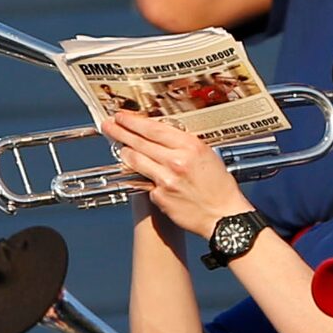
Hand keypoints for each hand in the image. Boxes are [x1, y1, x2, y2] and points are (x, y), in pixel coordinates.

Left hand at [105, 110, 251, 237]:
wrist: (224, 216)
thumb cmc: (219, 187)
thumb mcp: (207, 154)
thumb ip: (183, 143)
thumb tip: (161, 135)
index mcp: (190, 146)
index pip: (153, 128)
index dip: (132, 121)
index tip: (121, 117)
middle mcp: (176, 161)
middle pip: (138, 142)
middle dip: (119, 132)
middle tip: (108, 126)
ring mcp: (165, 180)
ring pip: (135, 161)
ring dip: (125, 153)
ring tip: (121, 147)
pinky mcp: (159, 197)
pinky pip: (144, 182)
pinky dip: (141, 177)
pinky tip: (139, 173)